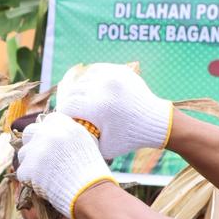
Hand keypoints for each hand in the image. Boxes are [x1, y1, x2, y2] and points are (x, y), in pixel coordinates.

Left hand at [14, 112, 114, 217]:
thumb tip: (51, 133)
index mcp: (65, 125)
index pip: (47, 121)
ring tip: (46, 176)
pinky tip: (45, 186)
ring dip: (30, 164)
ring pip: (23, 153)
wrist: (91, 192)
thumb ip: (67, 135)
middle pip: (29, 132)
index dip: (48, 134)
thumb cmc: (91, 173)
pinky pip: (22, 173)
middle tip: (42, 159)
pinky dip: (30, 181)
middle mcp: (49, 133)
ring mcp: (37, 149)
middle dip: (33, 144)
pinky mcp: (29, 167)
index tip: (53, 146)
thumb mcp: (85, 143)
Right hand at [55, 62, 173, 158]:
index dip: (64, 114)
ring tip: (82, 101)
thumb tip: (63, 132)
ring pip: (83, 79)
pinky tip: (93, 90)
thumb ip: (83, 140)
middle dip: (69, 101)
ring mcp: (111, 76)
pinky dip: (91, 80)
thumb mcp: (103, 148)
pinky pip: (96, 71)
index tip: (66, 120)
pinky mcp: (119, 70)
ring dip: (79, 90)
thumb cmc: (128, 138)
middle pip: (72, 91)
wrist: (155, 122)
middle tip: (72, 111)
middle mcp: (103, 88)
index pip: (68, 106)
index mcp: (98, 107)